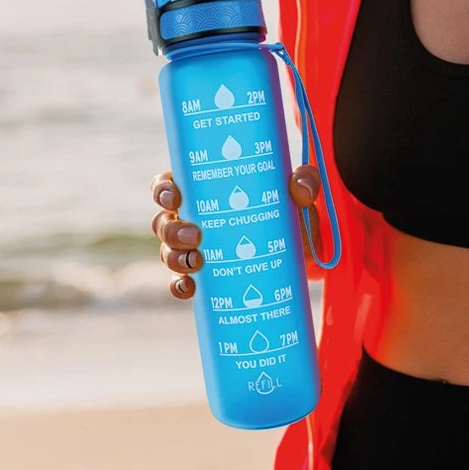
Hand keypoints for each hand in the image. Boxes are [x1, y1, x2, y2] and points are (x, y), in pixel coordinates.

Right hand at [149, 164, 325, 297]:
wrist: (305, 254)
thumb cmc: (293, 212)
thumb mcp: (300, 194)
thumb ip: (306, 181)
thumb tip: (299, 188)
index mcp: (205, 190)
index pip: (169, 185)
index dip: (163, 190)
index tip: (175, 197)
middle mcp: (193, 218)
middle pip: (163, 221)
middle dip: (171, 229)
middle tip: (196, 236)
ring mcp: (196, 249)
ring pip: (168, 251)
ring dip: (174, 257)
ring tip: (196, 261)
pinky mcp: (207, 276)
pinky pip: (181, 282)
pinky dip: (179, 286)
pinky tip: (190, 288)